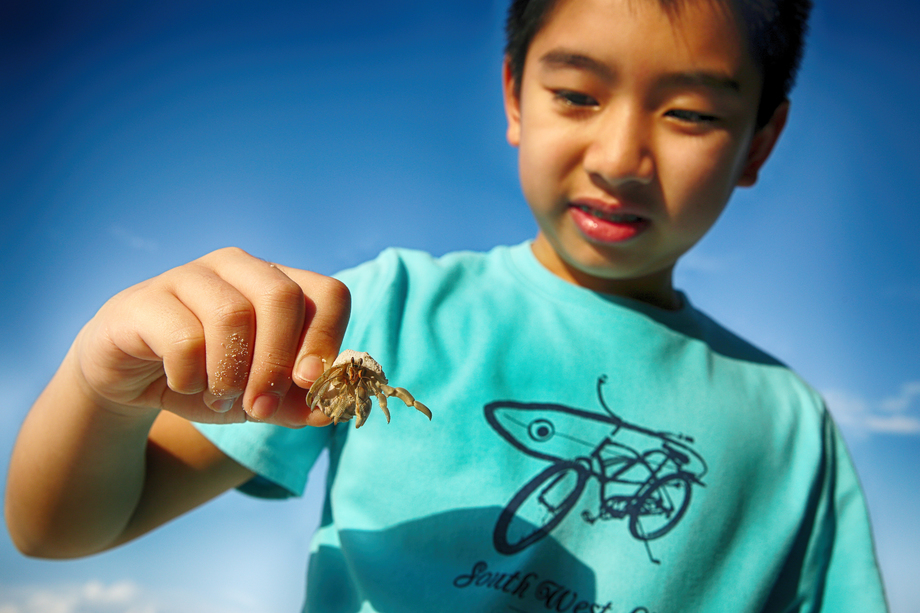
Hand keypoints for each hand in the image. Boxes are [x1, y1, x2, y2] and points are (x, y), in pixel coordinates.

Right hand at [75, 247, 349, 426]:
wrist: (129, 378)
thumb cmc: (207, 379)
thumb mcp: (259, 399)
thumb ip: (296, 404)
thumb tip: (329, 412)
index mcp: (276, 283)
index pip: (328, 293)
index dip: (327, 338)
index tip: (309, 382)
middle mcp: (237, 268)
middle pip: (282, 297)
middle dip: (277, 363)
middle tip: (260, 407)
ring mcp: (189, 276)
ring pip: (232, 315)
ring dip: (231, 375)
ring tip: (220, 398)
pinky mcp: (145, 300)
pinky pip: (183, 338)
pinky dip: (191, 377)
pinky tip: (183, 384)